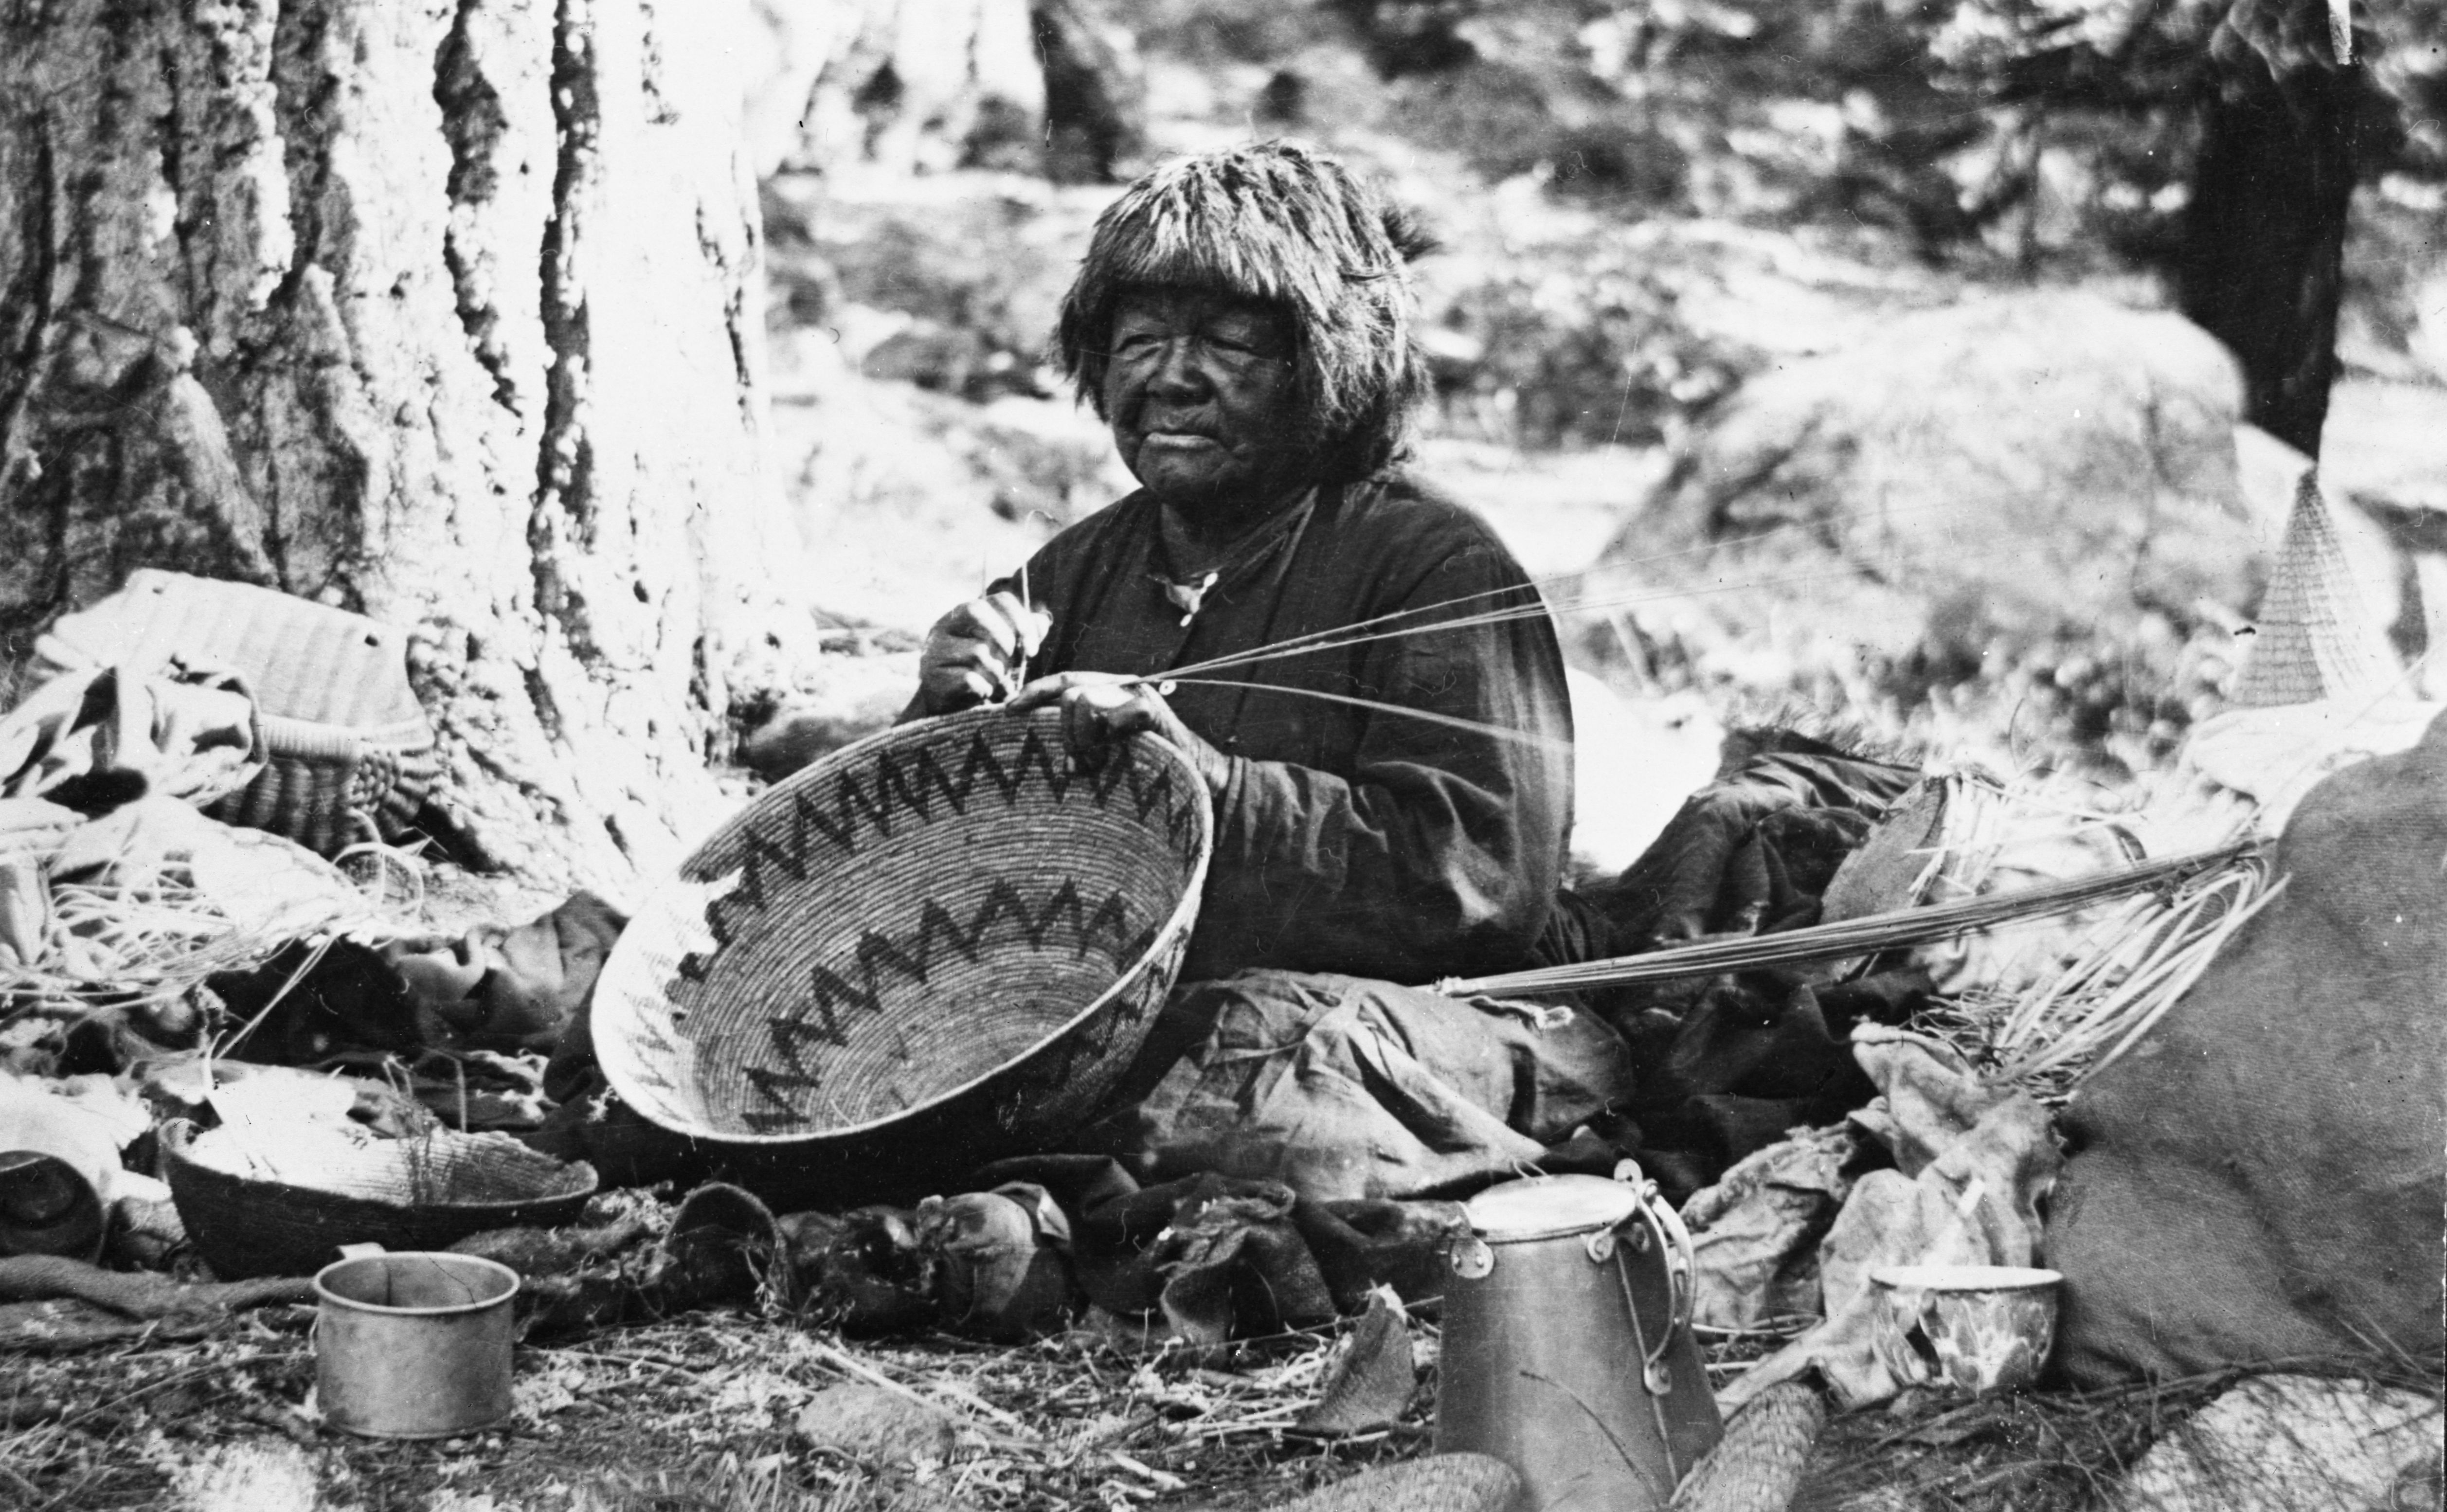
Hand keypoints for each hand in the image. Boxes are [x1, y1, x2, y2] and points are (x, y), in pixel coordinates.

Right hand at [916, 591, 1051, 714]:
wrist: (945, 704)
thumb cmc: (979, 671)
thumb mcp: (1002, 650)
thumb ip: (1022, 634)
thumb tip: (1043, 621)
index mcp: (964, 613)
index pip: (1000, 600)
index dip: (1022, 622)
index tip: (1032, 650)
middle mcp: (945, 625)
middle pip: (984, 618)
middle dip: (1006, 645)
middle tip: (1008, 665)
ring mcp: (935, 649)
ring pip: (979, 652)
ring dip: (996, 673)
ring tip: (992, 681)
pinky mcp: (933, 676)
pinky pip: (970, 679)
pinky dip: (983, 689)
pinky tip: (980, 692)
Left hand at [1008, 672, 1232, 792]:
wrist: (1200, 784)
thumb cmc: (1146, 774)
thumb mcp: (1102, 752)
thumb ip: (1077, 738)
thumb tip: (1032, 739)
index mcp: (1107, 692)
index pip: (1061, 681)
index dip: (1033, 692)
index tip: (1007, 711)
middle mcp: (1121, 686)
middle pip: (1069, 692)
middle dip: (1062, 733)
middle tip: (1075, 767)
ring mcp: (1137, 697)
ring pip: (1084, 701)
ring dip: (1081, 741)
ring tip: (1096, 767)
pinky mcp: (1152, 712)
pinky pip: (1113, 716)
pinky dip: (1107, 740)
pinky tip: (1112, 761)